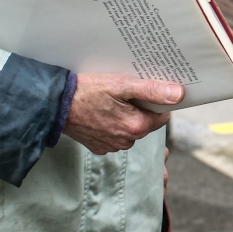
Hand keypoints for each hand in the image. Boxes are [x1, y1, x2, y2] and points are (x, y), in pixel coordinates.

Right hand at [62, 73, 183, 154]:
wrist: (54, 105)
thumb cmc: (87, 91)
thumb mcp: (122, 84)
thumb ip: (152, 90)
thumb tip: (178, 94)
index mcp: (136, 127)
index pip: (162, 115)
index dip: (155, 101)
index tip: (142, 91)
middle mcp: (126, 142)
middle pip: (145, 122)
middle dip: (139, 108)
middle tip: (123, 93)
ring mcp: (111, 146)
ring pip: (129, 129)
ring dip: (124, 116)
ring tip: (108, 102)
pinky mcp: (98, 147)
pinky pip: (114, 135)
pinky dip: (111, 124)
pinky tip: (100, 112)